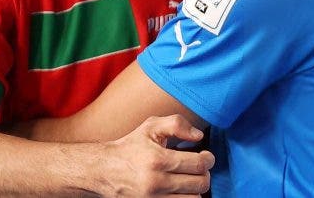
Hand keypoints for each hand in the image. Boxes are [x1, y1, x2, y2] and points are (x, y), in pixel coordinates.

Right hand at [98, 115, 213, 196]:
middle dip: (205, 174)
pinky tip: (181, 189)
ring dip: (196, 189)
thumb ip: (176, 124)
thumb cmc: (131, 146)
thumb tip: (199, 135)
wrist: (104, 170)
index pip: (199, 164)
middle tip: (199, 168)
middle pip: (200, 184)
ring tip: (189, 179)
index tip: (206, 156)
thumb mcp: (150, 127)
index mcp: (158, 159)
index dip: (208, 159)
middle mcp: (156, 182)